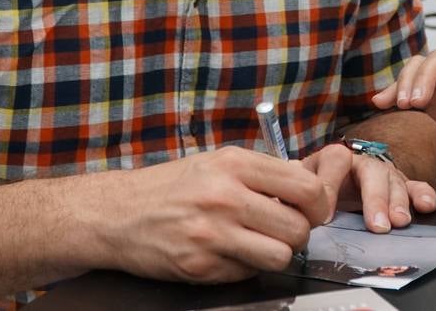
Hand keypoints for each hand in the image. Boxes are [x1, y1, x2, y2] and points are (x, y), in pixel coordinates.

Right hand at [103, 146, 334, 283]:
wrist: (117, 214)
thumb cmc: (172, 186)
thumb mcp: (218, 162)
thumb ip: (263, 172)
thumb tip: (311, 183)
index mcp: (235, 164)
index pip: (305, 188)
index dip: (318, 203)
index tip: (312, 208)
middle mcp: (225, 197)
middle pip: (298, 228)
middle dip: (299, 233)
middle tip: (284, 229)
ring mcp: (212, 234)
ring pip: (280, 256)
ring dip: (276, 253)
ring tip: (260, 243)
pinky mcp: (200, 266)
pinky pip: (248, 273)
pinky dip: (247, 266)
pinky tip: (230, 252)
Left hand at [303, 142, 435, 233]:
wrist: (331, 179)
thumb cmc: (315, 186)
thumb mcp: (299, 186)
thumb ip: (290, 193)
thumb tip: (279, 205)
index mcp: (331, 158)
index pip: (333, 161)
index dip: (329, 187)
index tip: (324, 217)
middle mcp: (360, 162)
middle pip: (371, 171)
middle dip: (375, 199)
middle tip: (377, 225)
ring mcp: (382, 172)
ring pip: (394, 180)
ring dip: (399, 201)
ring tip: (399, 222)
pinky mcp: (399, 185)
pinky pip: (415, 186)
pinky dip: (423, 195)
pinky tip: (427, 206)